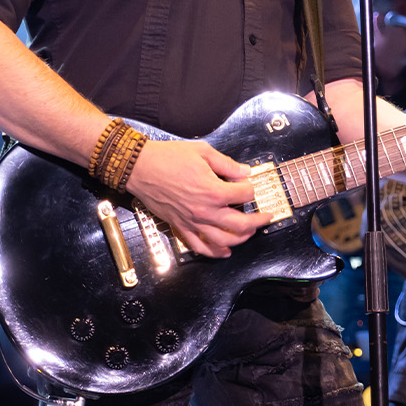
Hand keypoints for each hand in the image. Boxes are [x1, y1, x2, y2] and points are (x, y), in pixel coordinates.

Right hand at [123, 139, 272, 257]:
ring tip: (249, 233)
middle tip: (265, 217)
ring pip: (224, 240)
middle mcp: (205, 211)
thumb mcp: (203, 153)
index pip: (244, 194)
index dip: (250, 188)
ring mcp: (192, 222)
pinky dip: (214, 252)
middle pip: (240, 224)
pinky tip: (225, 252)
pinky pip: (200, 246)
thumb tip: (244, 172)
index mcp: (213, 191)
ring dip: (241, 239)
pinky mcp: (180, 227)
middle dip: (257, 221)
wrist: (140, 167)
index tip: (248, 183)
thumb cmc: (168, 158)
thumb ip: (227, 164)